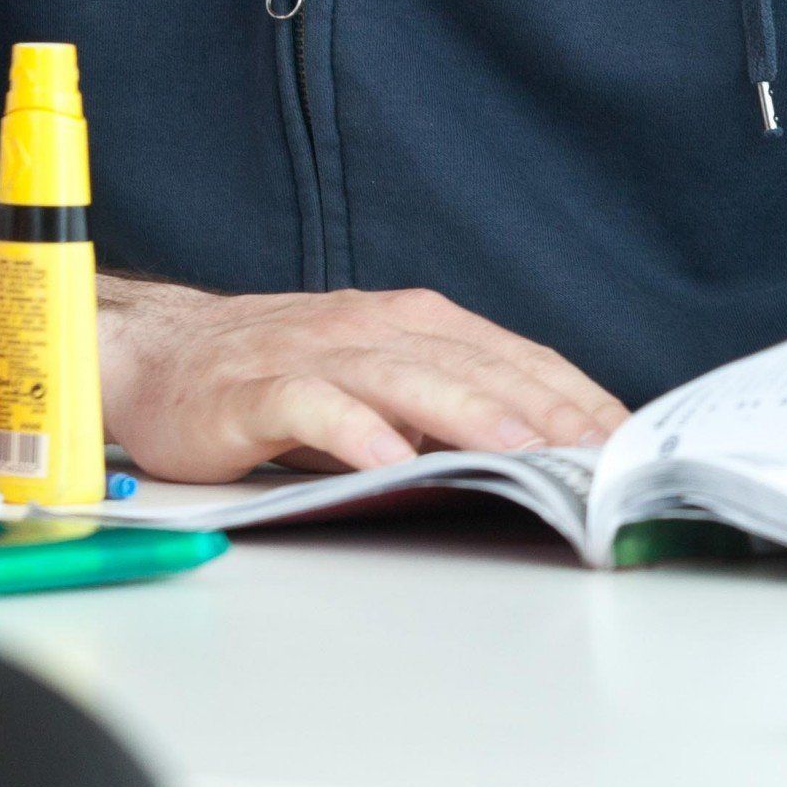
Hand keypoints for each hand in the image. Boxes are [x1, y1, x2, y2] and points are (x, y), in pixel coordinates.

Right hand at [100, 280, 628, 481]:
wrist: (161, 355)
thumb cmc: (279, 374)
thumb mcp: (376, 382)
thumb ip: (443, 404)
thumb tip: (533, 452)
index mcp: (418, 323)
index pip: (516, 357)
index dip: (574, 394)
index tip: (625, 436)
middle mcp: (377, 327)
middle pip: (476, 366)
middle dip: (543, 410)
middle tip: (594, 453)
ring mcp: (319, 354)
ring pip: (409, 379)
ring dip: (469, 414)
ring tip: (517, 449)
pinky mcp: (257, 389)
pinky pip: (314, 407)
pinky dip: (355, 432)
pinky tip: (389, 463)